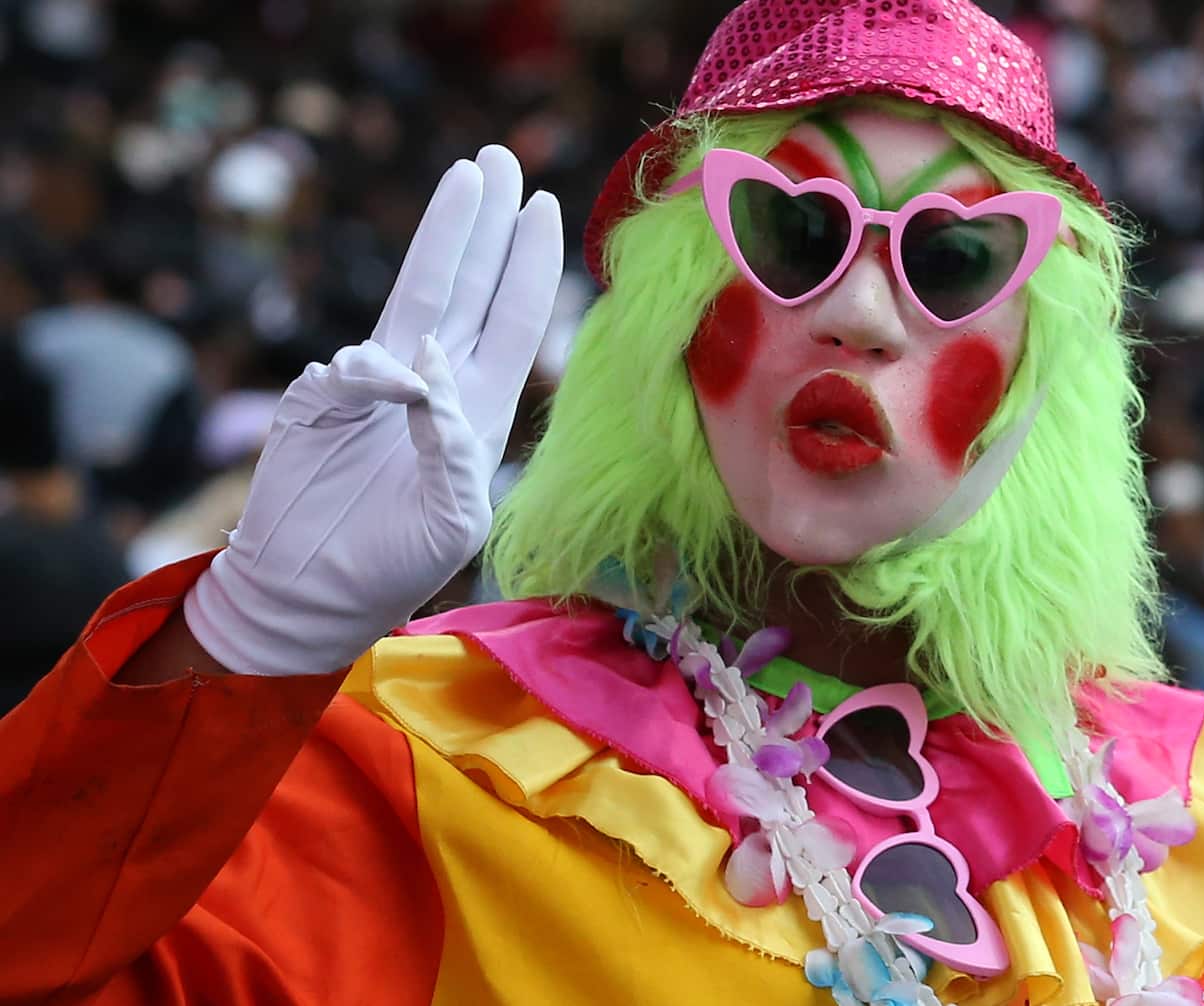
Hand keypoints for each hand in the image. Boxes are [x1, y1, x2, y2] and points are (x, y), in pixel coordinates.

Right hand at [184, 146, 563, 675]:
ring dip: (445, 235)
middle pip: (470, 285)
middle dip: (490, 224)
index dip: (531, 266)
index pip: (514, 322)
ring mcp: (375, 385)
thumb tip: (426, 363)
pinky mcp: (321, 398)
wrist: (311, 593)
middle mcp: (432, 383)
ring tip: (467, 176)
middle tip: (501, 157)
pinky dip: (373, 374)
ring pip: (417, 293)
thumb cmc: (393, 564)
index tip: (544, 207)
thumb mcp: (454, 518)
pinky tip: (389, 390)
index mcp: (475, 411)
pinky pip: (352, 368)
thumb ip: (453, 446)